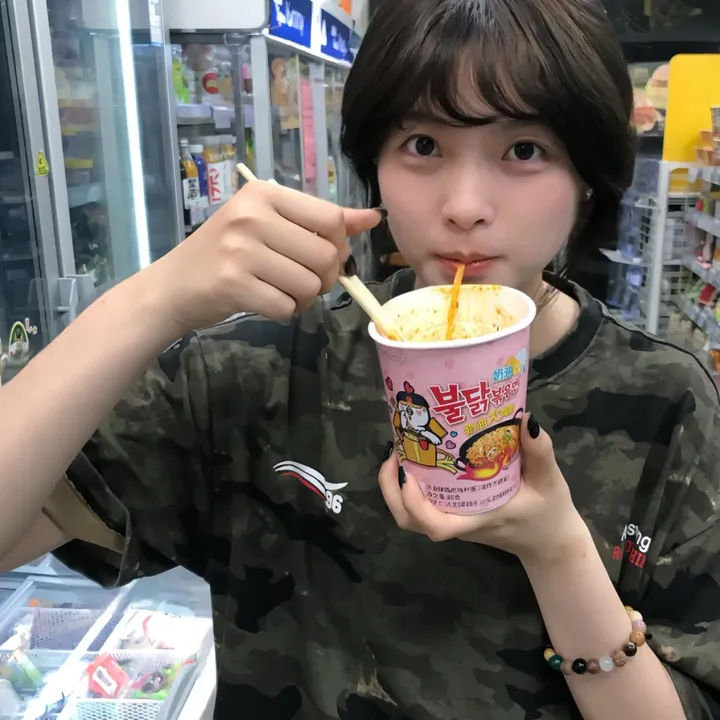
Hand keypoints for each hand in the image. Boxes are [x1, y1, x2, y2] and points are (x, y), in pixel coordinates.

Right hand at [148, 182, 381, 333]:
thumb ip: (322, 220)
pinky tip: (265, 301)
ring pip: (310, 285)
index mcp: (264, 193)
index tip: (325, 256)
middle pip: (326, 255)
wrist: (174, 285)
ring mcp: (241, 251)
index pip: (330, 218)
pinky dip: (284, 311)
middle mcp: (252, 217)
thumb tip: (372, 217)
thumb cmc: (225, 252)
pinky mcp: (233, 285)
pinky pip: (286, 306)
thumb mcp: (270, 224)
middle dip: (325, 278)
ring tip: (283, 291)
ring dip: (305, 298)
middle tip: (304, 280)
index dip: (339, 246)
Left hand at [378, 414, 589, 565]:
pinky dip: (409, 486)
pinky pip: (421, 505)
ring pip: (410, 516)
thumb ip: (540, 452)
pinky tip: (417, 457)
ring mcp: (453, 520)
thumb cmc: (548, 513)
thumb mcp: (549, 481)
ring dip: (395, 488)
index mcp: (476, 519)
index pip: (436, 526)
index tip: (407, 473)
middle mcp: (458, 523)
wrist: (549, 542)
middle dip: (391, 490)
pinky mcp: (453, 513)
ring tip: (398, 453)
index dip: (414, 504)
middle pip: (409, 521)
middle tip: (394, 453)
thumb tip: (526, 419)